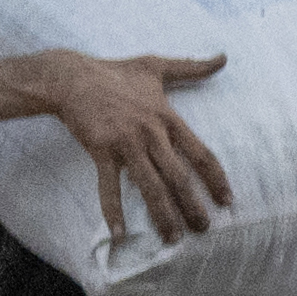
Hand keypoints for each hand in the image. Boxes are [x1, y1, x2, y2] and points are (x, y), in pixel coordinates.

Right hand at [19, 48, 233, 248]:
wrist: (69, 76)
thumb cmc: (114, 72)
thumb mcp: (156, 66)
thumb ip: (192, 67)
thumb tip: (224, 57)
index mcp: (167, 118)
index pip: (201, 154)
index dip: (216, 179)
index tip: (227, 200)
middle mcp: (151, 133)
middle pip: (179, 177)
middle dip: (193, 206)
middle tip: (205, 229)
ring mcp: (126, 143)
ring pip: (151, 186)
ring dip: (163, 214)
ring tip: (174, 238)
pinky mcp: (100, 150)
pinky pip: (109, 186)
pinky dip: (113, 210)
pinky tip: (120, 233)